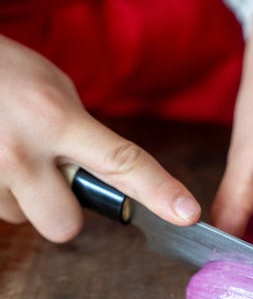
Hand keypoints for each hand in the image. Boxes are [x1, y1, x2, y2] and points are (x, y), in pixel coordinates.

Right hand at [0, 35, 199, 241]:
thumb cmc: (8, 73)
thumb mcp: (57, 92)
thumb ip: (85, 136)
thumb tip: (109, 175)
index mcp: (55, 119)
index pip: (121, 163)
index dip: (158, 191)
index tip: (187, 213)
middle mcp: (20, 152)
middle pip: (66, 225)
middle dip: (66, 210)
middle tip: (53, 178)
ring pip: (26, 220)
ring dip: (27, 198)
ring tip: (11, 155)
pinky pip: (0, 213)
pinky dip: (4, 194)